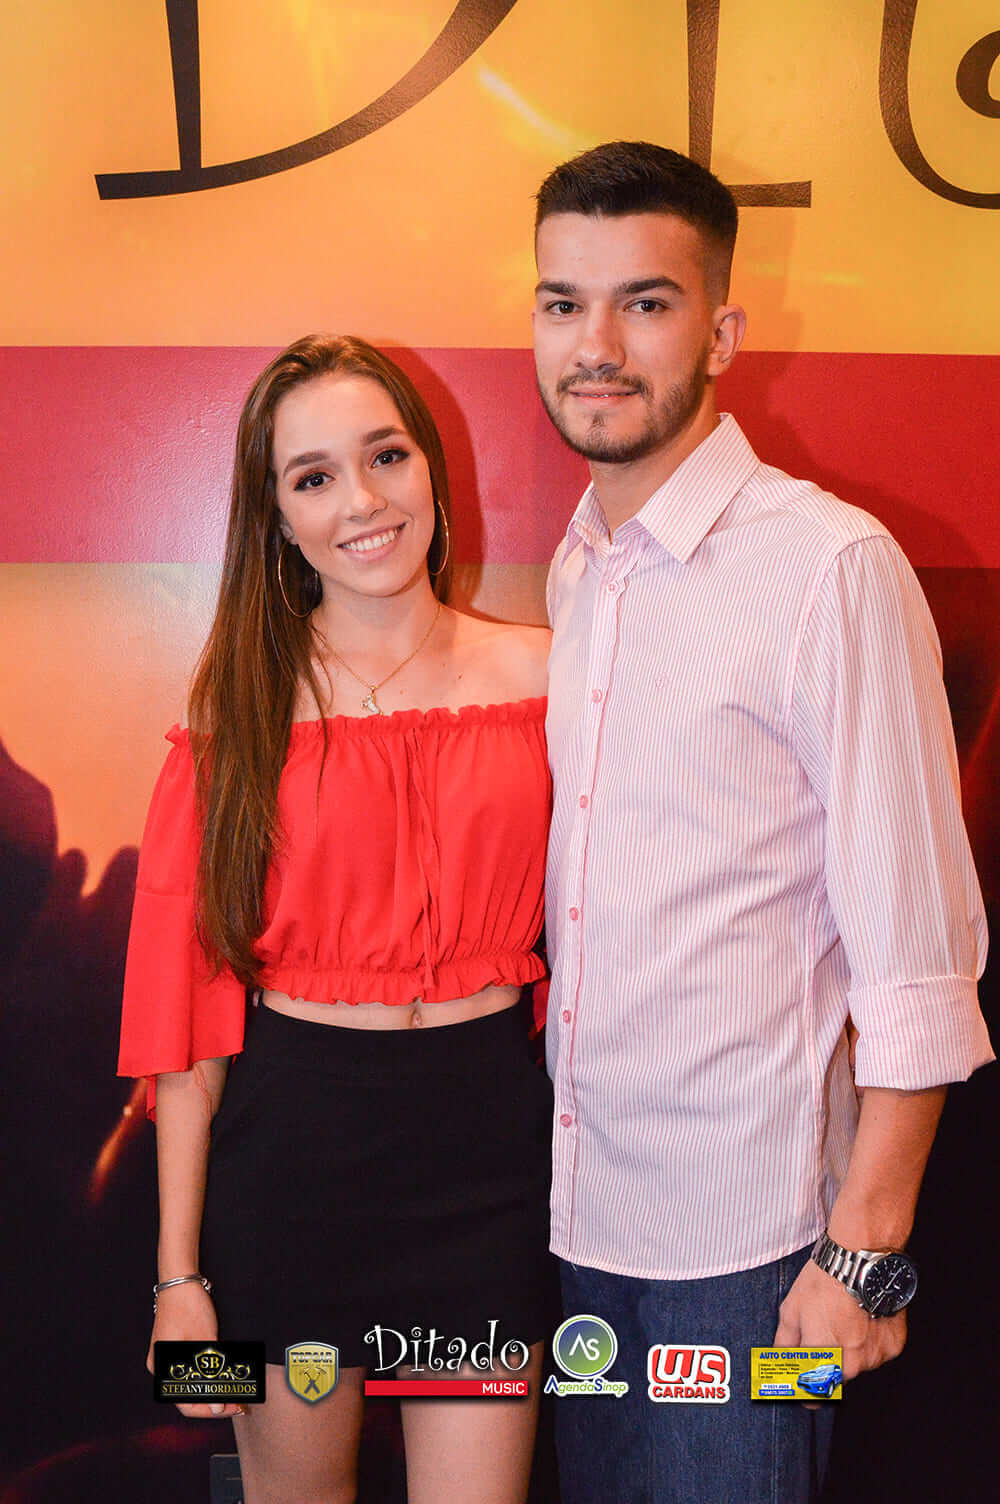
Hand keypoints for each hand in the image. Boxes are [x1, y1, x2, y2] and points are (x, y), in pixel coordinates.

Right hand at [146, 1281, 245, 1419]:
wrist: (180, 1280)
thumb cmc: (190, 1307)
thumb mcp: (205, 1342)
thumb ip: (211, 1377)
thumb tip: (217, 1407)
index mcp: (163, 1370)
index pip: (187, 1404)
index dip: (211, 1411)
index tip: (232, 1408)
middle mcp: (160, 1369)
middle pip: (188, 1396)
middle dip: (214, 1401)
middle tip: (238, 1401)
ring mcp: (166, 1359)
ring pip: (191, 1384)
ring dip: (212, 1389)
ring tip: (235, 1391)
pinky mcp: (173, 1350)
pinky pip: (190, 1370)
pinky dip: (206, 1375)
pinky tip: (222, 1376)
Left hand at [774, 1258, 905, 1383]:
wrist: (859, 1260)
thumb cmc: (823, 1282)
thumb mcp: (791, 1311)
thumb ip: (785, 1345)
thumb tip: (780, 1365)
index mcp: (823, 1361)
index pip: (813, 1397)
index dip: (804, 1394)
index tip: (800, 1388)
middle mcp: (851, 1366)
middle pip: (836, 1378)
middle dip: (827, 1363)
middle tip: (824, 1332)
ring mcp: (875, 1357)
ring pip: (858, 1364)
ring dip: (850, 1350)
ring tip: (844, 1318)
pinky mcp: (893, 1346)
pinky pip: (877, 1352)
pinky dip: (870, 1340)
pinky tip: (862, 1317)